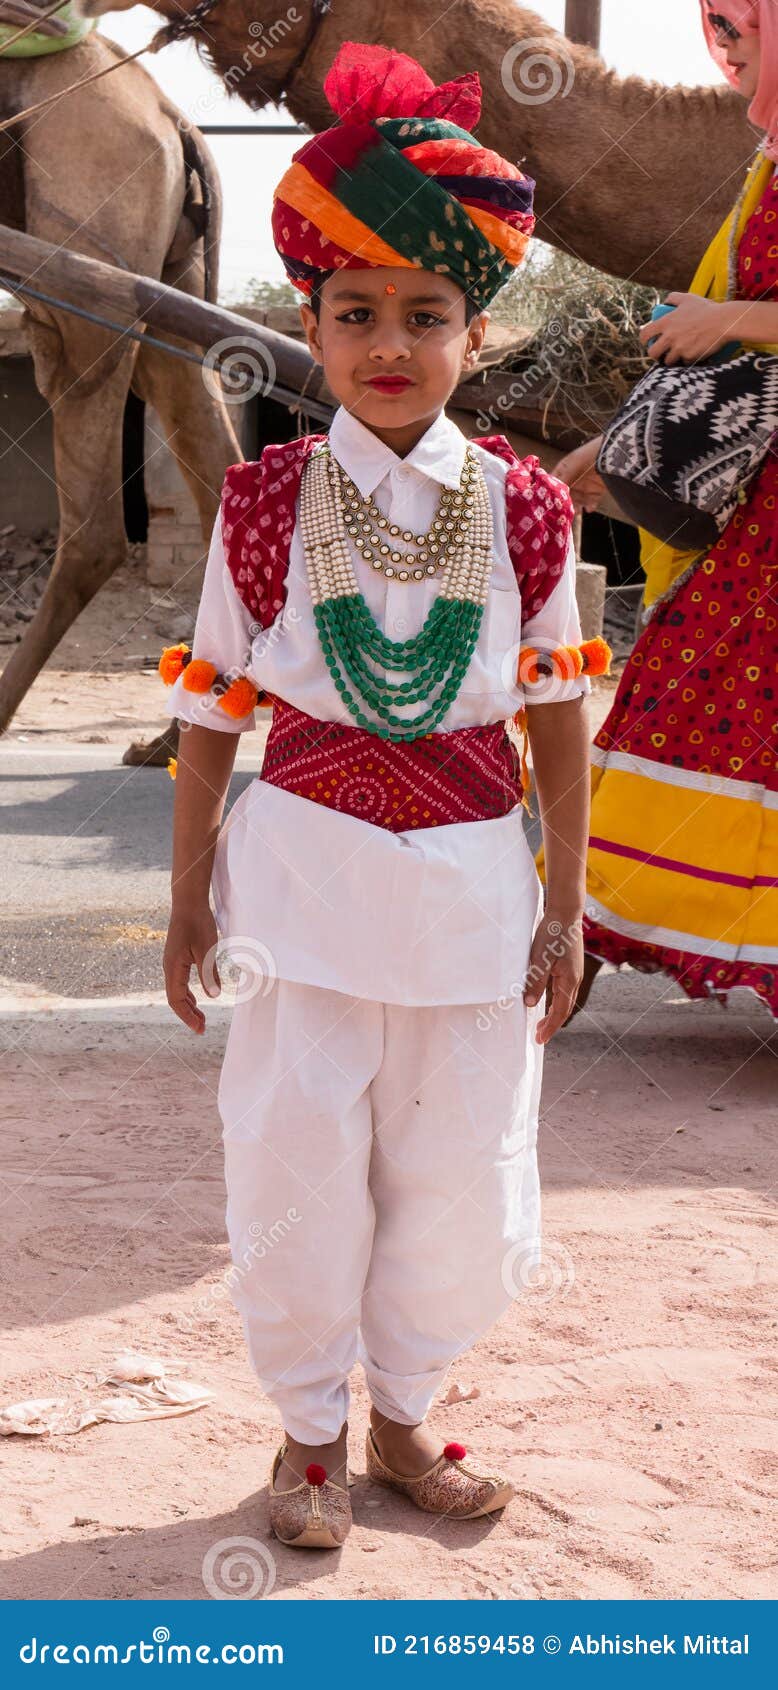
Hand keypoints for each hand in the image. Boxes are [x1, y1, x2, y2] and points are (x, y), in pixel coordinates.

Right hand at [164, 905, 221, 1033]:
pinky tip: (197, 998)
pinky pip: (180, 982)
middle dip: (188, 1014)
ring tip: (201, 1017)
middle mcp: (169, 967)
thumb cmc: (197, 923)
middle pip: (175, 998)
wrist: (188, 902)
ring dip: (188, 1005)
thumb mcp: (207, 949)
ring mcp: (172, 962)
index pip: (176, 1000)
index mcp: (173, 967)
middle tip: (202, 1028)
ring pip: (177, 991)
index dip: (187, 1016)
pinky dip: (188, 994)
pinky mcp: (177, 957)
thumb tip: (213, 996)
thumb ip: (209, 973)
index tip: (200, 1028)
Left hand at [523, 909, 583, 1043]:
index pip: (560, 1011)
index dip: (550, 1027)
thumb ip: (536, 982)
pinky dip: (555, 1000)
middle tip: (539, 1036)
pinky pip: (564, 990)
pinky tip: (547, 1000)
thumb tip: (531, 1004)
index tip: (540, 1039)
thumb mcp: (540, 959)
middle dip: (552, 1024)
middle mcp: (575, 979)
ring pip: (565, 999)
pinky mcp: (570, 966)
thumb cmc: (552, 934)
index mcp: (569, 980)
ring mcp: (574, 972)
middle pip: (564, 1008)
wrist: (565, 913)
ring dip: (553, 1013)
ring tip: (541, 1023)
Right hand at [554, 436, 605, 513]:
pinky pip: (591, 502)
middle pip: (566, 494)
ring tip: (577, 511)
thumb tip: (552, 495)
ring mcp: (586, 485)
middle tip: (564, 511)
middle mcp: (574, 478)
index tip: (550, 502)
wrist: (611, 454)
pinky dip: (589, 506)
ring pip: (577, 500)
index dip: (551, 492)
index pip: (554, 483)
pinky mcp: (597, 490)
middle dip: (565, 503)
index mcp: (565, 469)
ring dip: (576, 506)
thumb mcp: (570, 468)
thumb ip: (561, 482)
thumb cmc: (587, 457)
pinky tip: (589, 509)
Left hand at [639, 294, 734, 365]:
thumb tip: (665, 301)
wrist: (724, 321)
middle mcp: (669, 337)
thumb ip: (673, 298)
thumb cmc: (706, 309)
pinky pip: (684, 362)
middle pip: (652, 353)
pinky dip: (687, 360)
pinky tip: (692, 354)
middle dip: (655, 355)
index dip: (644, 340)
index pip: (645, 334)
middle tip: (660, 353)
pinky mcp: (689, 357)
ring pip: (668, 361)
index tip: (647, 342)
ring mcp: (679, 349)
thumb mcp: (688, 298)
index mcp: (666, 322)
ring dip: (671, 359)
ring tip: (676, 356)